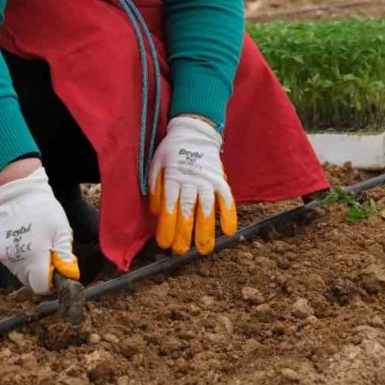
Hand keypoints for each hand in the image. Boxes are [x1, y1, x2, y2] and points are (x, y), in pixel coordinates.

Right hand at [0, 165, 78, 294]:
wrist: (16, 191)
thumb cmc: (43, 209)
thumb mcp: (62, 230)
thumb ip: (64, 255)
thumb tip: (68, 275)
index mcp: (34, 257)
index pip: (40, 286)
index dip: (50, 282)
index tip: (55, 268)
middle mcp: (16, 260)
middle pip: (29, 282)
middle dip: (40, 274)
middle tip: (47, 255)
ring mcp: (3, 256)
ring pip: (19, 273)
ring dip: (29, 265)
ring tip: (35, 243)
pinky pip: (10, 262)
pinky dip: (19, 256)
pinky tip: (24, 239)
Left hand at [149, 115, 236, 254]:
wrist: (194, 132)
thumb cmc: (172, 151)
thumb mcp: (156, 163)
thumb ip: (155, 186)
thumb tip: (156, 211)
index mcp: (173, 176)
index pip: (169, 204)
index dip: (167, 225)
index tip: (164, 243)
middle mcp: (191, 180)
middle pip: (187, 209)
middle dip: (184, 232)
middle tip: (180, 251)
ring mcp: (207, 180)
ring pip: (207, 207)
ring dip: (206, 230)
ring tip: (204, 250)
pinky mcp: (220, 179)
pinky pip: (226, 198)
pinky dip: (229, 214)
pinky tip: (229, 231)